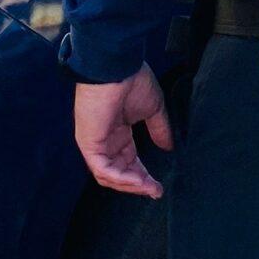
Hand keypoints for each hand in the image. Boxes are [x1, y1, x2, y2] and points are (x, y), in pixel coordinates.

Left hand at [73, 65, 172, 197]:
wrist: (116, 67)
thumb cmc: (132, 82)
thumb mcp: (153, 109)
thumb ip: (159, 130)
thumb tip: (169, 148)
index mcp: (117, 132)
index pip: (128, 161)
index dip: (143, 175)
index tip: (159, 185)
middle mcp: (104, 140)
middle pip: (118, 172)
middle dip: (138, 184)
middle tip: (156, 191)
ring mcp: (95, 143)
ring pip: (109, 176)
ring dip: (131, 185)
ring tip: (150, 187)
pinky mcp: (89, 143)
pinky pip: (103, 169)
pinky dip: (121, 178)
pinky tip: (139, 180)